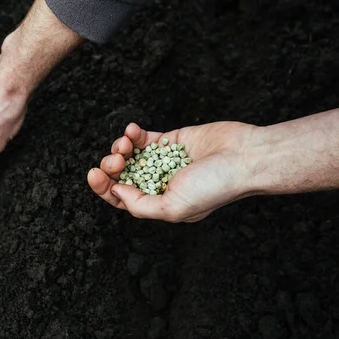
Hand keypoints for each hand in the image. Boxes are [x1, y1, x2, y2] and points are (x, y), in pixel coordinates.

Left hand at [87, 122, 257, 221]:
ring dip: (120, 147)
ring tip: (126, 143)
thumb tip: (115, 192)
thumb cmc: (215, 186)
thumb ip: (140, 205)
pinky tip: (132, 131)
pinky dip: (133, 134)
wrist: (244, 157)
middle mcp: (160, 184)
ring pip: (130, 155)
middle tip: (116, 159)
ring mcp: (164, 162)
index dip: (103, 188)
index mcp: (160, 204)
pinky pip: (145, 139)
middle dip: (112, 166)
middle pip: (122, 176)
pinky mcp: (172, 141)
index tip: (94, 173)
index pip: (121, 199)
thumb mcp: (173, 208)